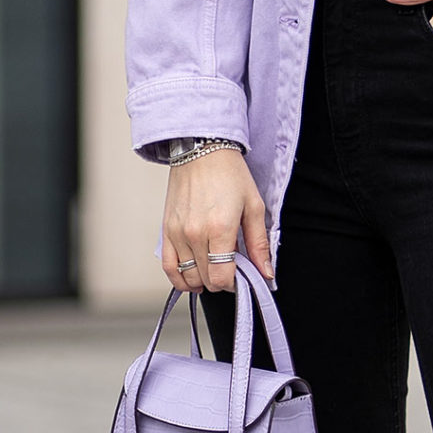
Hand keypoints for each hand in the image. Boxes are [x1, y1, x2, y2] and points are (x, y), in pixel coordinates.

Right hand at [162, 149, 272, 293]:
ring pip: (187, 276)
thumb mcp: (254, 207)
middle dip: (222, 280)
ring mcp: (177, 233)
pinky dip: (179, 278)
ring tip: (214, 271)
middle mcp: (195, 234)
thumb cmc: (230, 174)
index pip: (222, 277)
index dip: (235, 283)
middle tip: (232, 268)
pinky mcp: (166, 230)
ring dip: (203, 280)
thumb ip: (259, 244)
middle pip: (206, 279)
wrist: (201, 149)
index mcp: (220, 229)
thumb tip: (266, 273)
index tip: (242, 275)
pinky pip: (168, 267)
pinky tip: (192, 277)